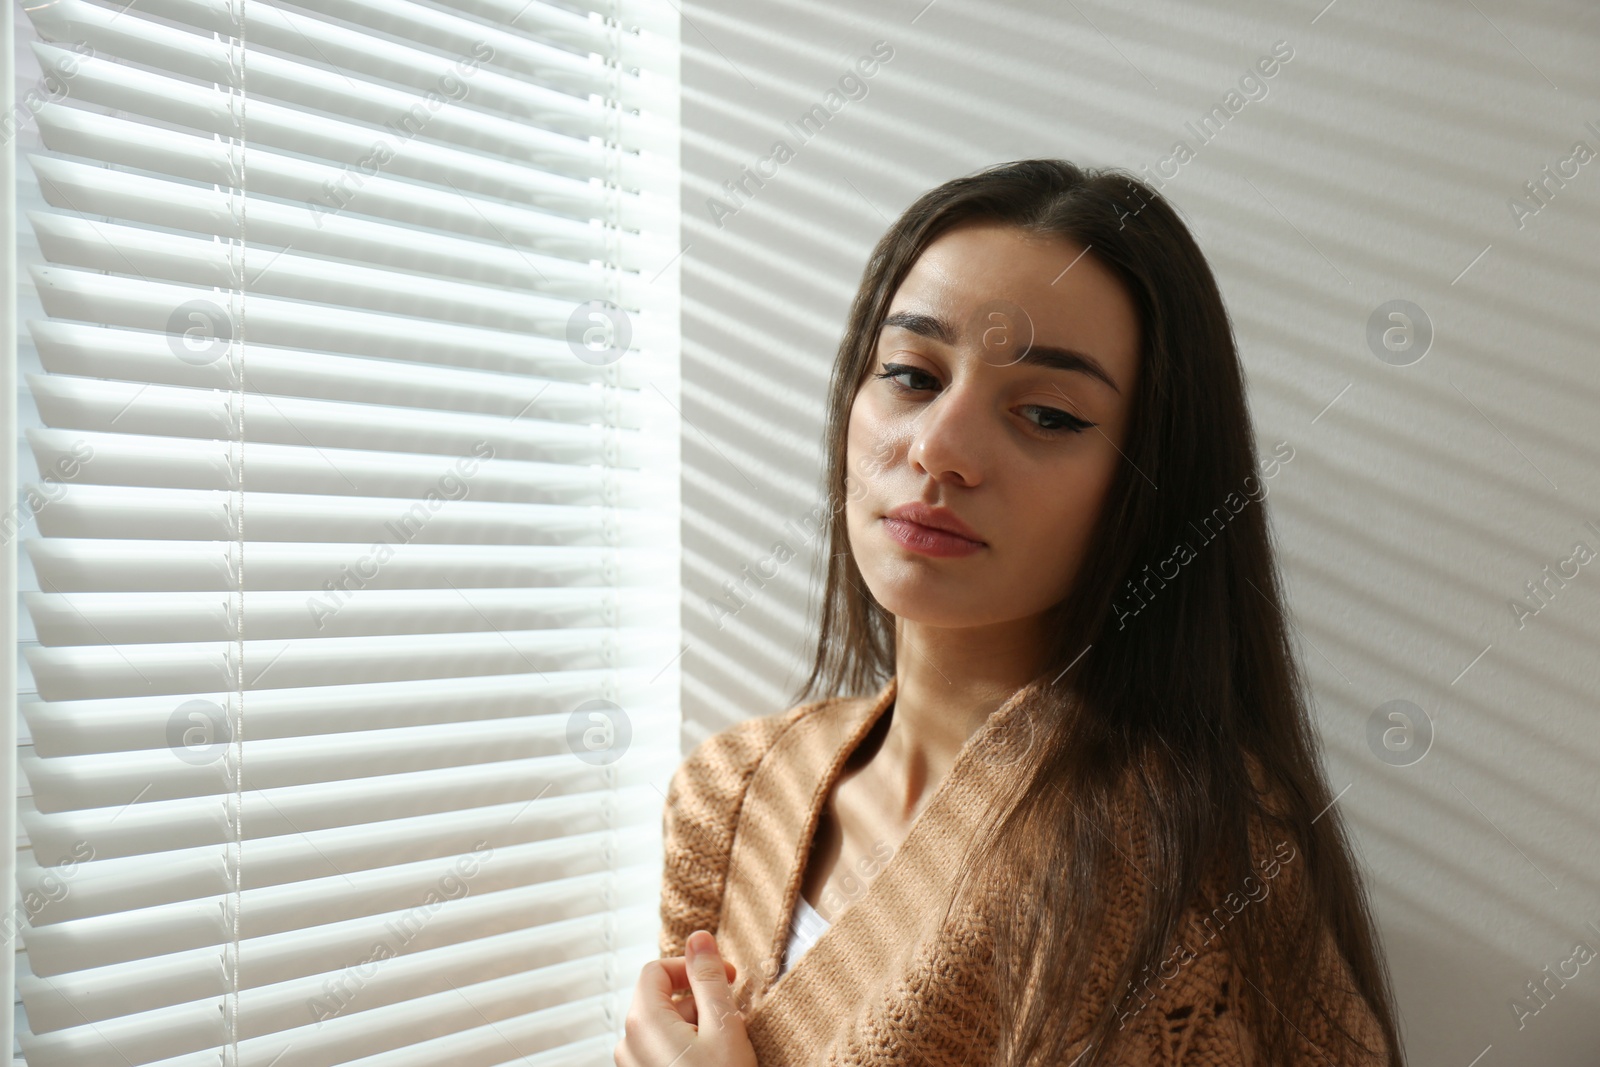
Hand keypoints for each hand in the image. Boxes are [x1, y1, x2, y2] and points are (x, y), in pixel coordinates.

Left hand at [615, 929, 758, 1066]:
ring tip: (723, 1047)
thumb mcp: (723, 1028)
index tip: (727, 978)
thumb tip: (698, 938)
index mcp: (643, 1022)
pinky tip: (710, 1061)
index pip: (657, 969)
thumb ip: (708, 979)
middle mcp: (628, 1043)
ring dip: (694, 1026)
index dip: (694, 967)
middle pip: (661, 999)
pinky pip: (660, 1050)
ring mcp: (632, 1066)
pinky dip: (685, 1047)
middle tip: (732, 1020)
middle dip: (699, 1001)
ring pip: (663, 1027)